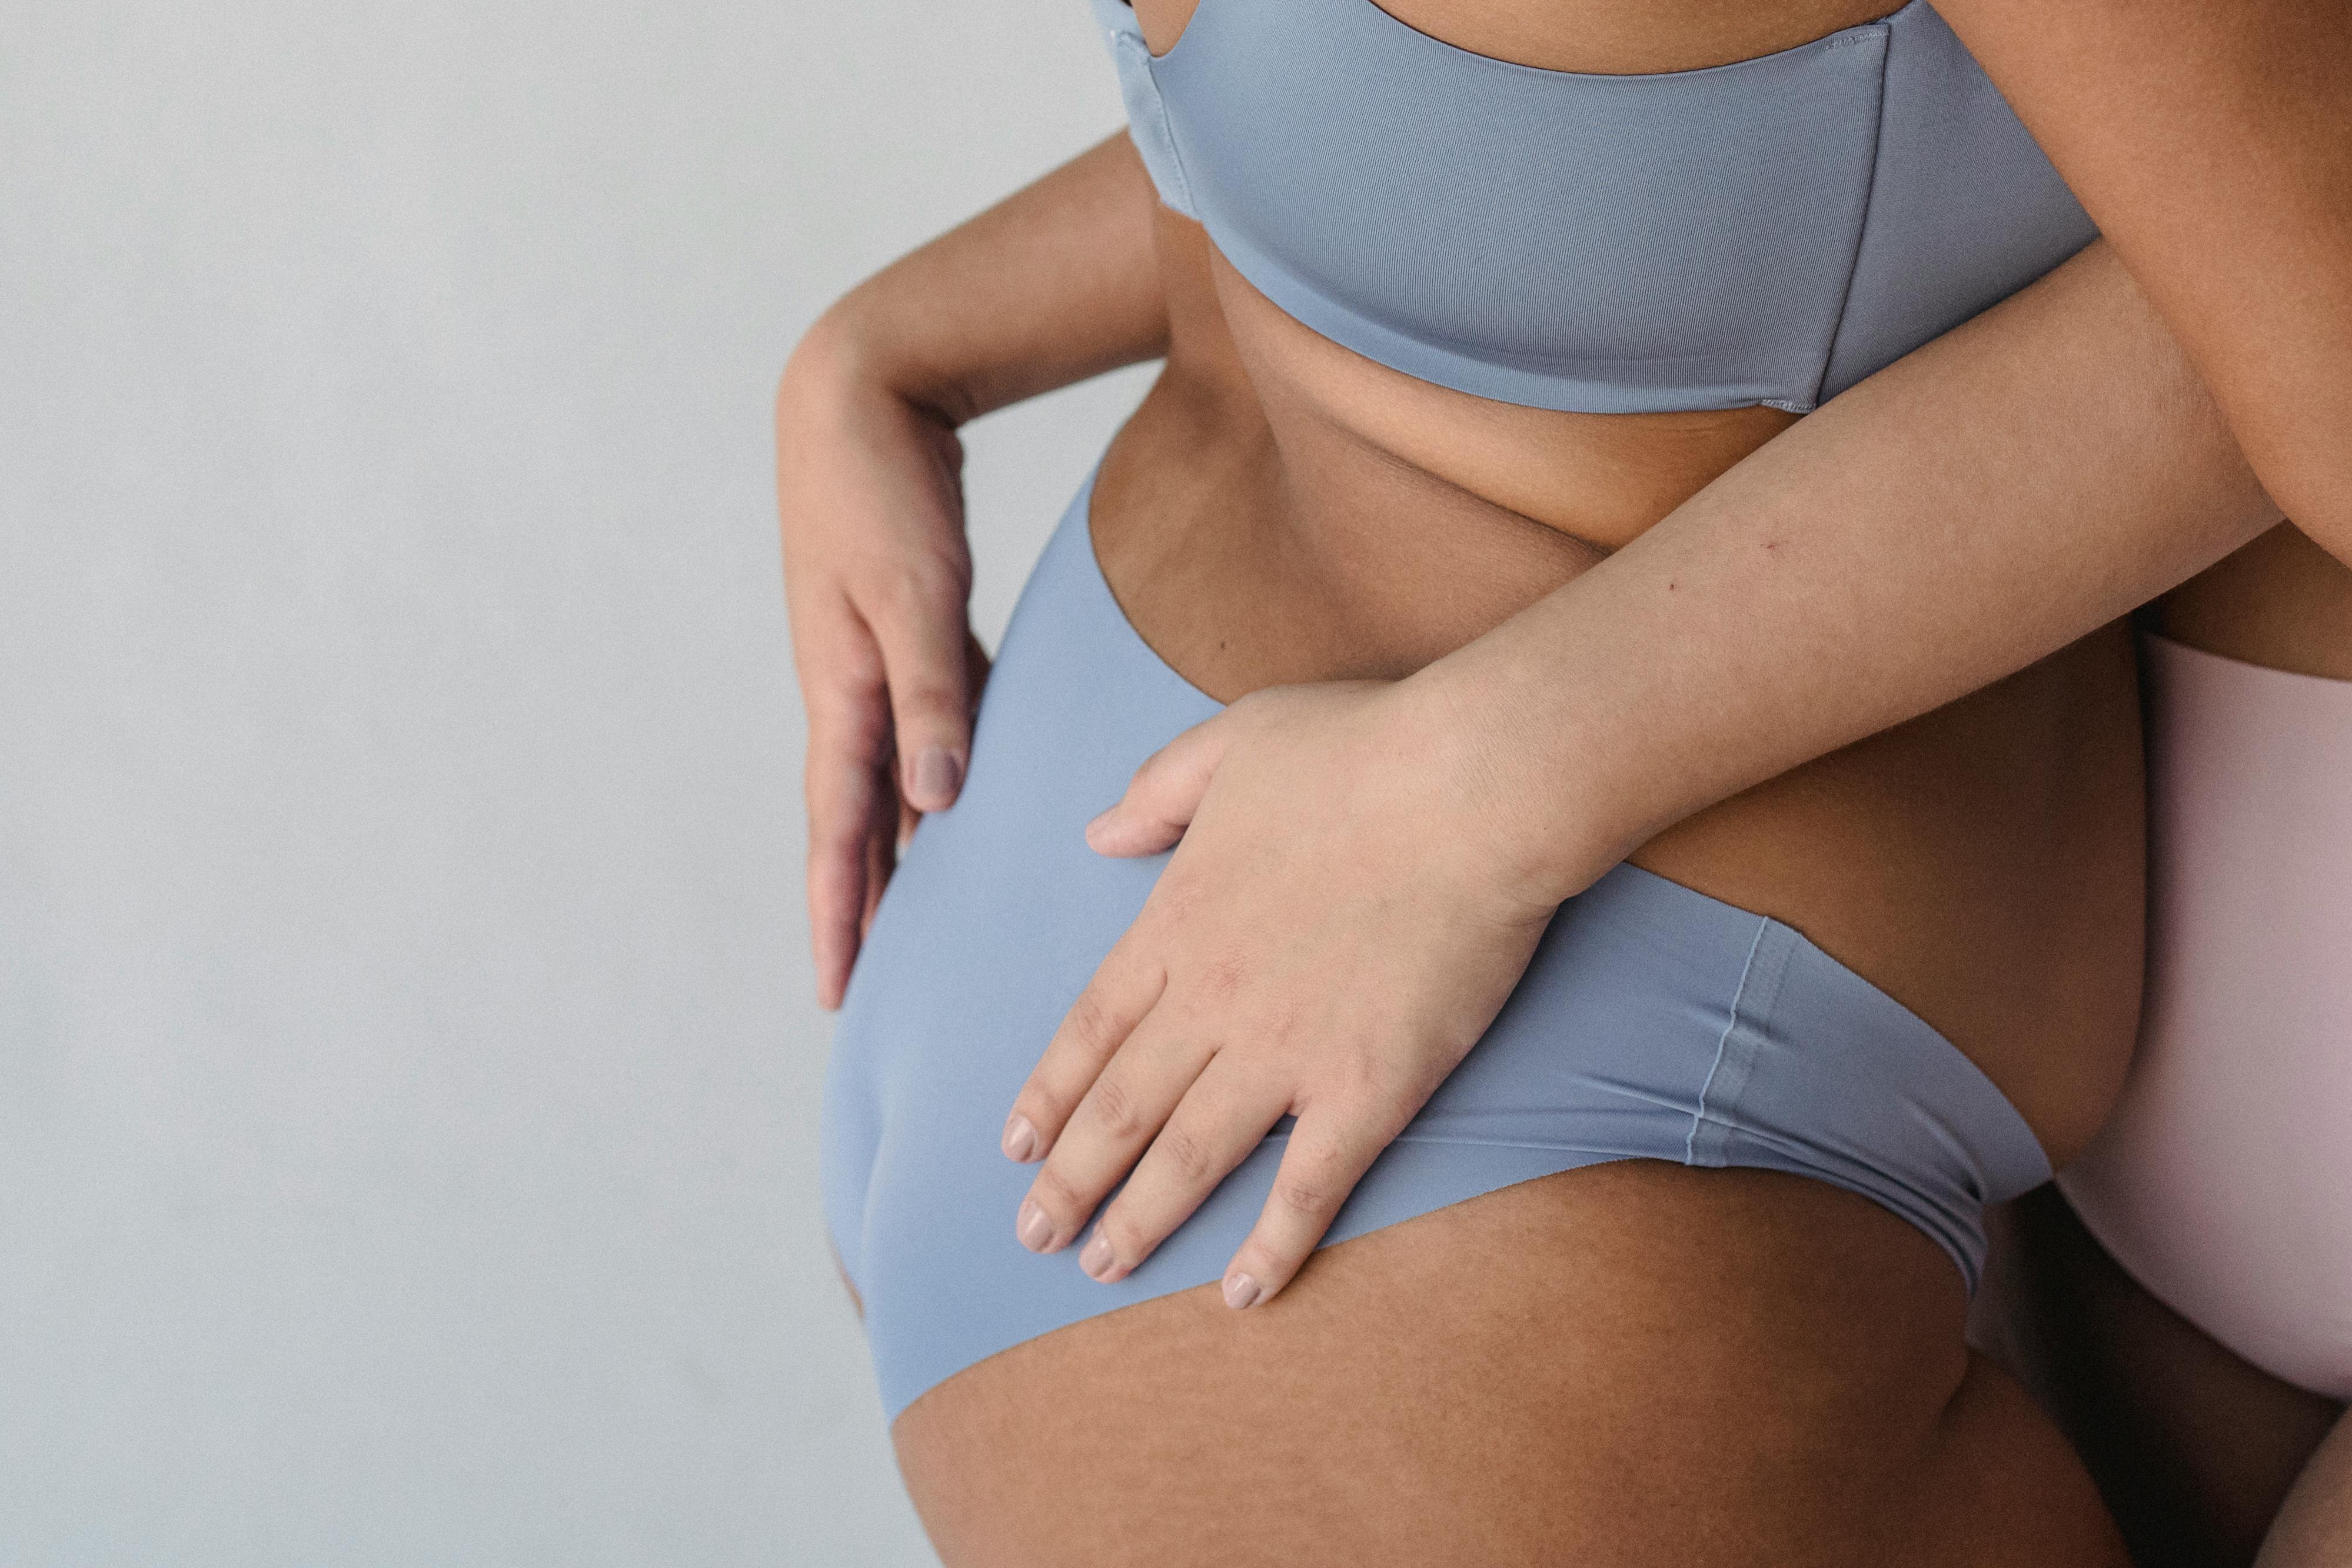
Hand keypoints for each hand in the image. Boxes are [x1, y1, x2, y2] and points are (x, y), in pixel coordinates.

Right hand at [776, 313, 988, 1008]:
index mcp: (841, 690)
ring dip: (894, 849)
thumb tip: (934, 801)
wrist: (859, 393)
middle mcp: (847, 689)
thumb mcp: (913, 594)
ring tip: (909, 917)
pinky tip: (959, 805)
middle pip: (853, 820)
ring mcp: (870, 661)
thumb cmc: (884, 487)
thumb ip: (930, 695)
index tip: (835, 988)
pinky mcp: (903, 631)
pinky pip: (920, 727)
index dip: (838, 911)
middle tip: (860, 984)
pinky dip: (934, 777)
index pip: (840, 828)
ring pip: (886, 780)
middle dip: (854, 903)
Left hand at [998, 678, 1560, 1307]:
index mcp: (1175, 923)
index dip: (1047, 1095)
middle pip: (1119, 1108)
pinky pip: (1308, 1186)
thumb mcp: (1230, 741)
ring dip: (1139, 1220)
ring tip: (1102, 1267)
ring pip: (1189, 1157)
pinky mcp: (1368, 1087)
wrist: (1471, 784)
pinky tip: (1244, 1293)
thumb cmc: (1362, 748)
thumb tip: (1098, 830)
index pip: (1089, 1029)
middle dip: (1068, 1181)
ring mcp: (1286, 1051)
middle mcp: (1212, 1000)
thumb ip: (1156, 791)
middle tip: (1034, 1234)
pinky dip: (1272, 1245)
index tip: (1015, 1146)